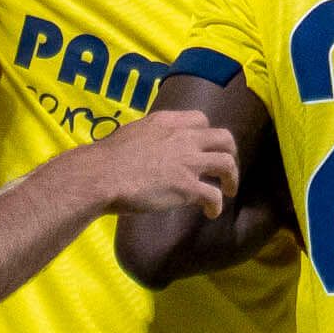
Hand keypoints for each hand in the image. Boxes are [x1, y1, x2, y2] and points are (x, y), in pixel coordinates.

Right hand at [83, 109, 239, 215]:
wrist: (101, 176)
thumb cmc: (106, 158)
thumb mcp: (131, 134)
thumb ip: (148, 137)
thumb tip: (147, 147)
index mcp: (167, 122)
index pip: (200, 119)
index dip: (207, 134)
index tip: (205, 147)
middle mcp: (183, 137)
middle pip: (224, 138)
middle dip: (230, 153)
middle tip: (226, 168)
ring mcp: (188, 162)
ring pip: (227, 164)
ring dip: (232, 178)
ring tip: (229, 191)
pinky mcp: (187, 187)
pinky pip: (214, 195)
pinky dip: (217, 205)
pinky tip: (212, 213)